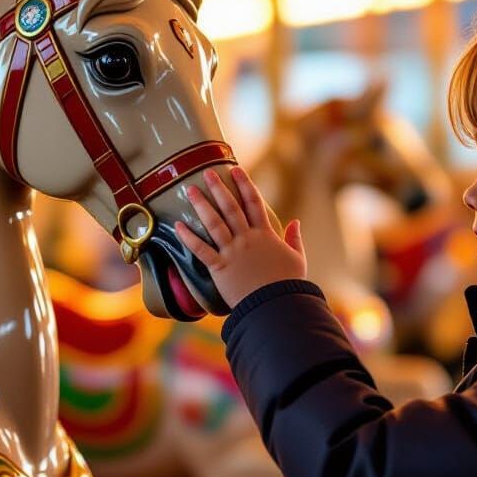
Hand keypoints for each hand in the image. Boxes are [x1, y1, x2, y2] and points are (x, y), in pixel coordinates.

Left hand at [175, 166, 305, 308]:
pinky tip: (178, 225)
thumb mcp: (298, 260)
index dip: (244, 185)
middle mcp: (247, 239)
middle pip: (231, 208)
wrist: (277, 307)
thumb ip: (295, 239)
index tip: (235, 169)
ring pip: (214, 223)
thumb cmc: (289, 286)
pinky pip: (202, 250)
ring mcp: (233, 252)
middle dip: (218, 187)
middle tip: (206, 172)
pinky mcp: (220, 268)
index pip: (254, 203)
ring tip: (189, 190)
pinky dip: (189, 238)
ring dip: (201, 205)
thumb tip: (295, 222)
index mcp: (266, 235)